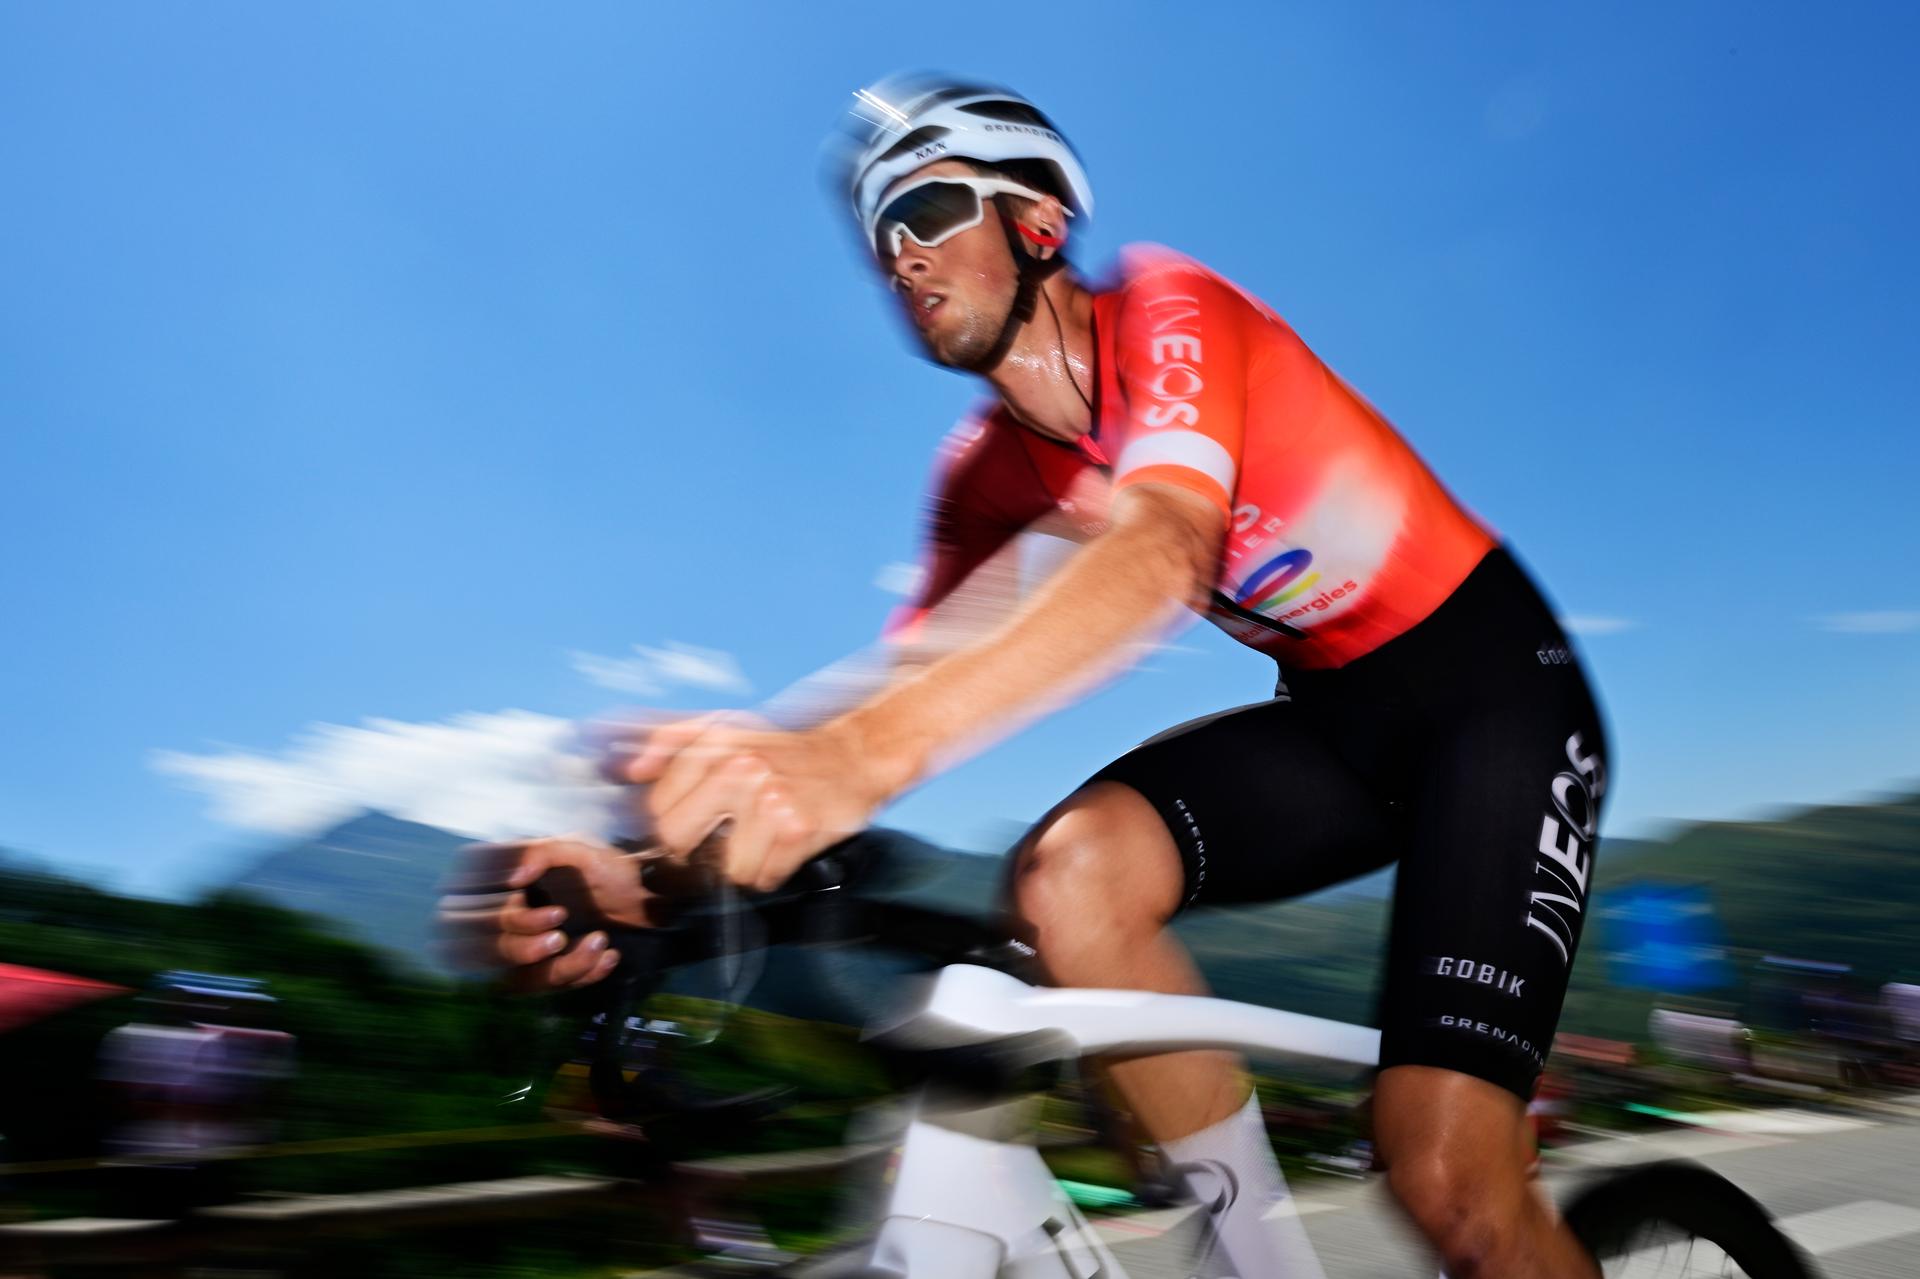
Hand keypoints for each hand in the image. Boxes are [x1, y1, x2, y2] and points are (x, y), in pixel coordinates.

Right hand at [436, 834, 657, 992]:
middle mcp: (507, 917)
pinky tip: (609, 955)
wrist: (645, 896)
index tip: (550, 910)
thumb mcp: (577, 849)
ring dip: (563, 967)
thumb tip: (510, 880)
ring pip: (519, 978)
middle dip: (524, 949)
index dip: (507, 918)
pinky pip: (550, 988)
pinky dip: (581, 973)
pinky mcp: (546, 971)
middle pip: (490, 949)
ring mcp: (525, 948)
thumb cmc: (607, 867)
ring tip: (601, 941)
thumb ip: (540, 853)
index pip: (473, 909)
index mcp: (504, 883)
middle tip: (562, 934)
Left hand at [621, 717, 892, 892]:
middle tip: (716, 845)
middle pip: (677, 842)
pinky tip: (780, 848)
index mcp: (714, 744)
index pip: (657, 810)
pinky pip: (761, 879)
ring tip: (756, 841)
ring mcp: (770, 801)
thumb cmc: (782, 750)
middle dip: (691, 855)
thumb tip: (619, 768)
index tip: (689, 831)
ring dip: (736, 868)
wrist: (854, 755)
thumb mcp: (723, 729)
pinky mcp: (798, 831)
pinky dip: (768, 873)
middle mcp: (739, 769)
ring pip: (721, 870)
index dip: (668, 829)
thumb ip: (666, 742)